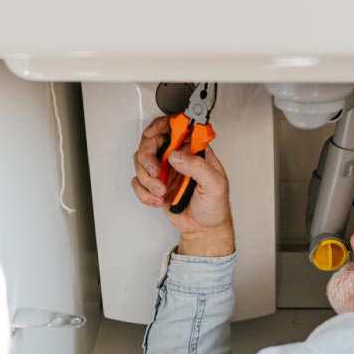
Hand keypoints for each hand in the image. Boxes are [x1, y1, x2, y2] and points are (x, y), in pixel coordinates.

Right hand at [131, 115, 234, 256]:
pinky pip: (138, 181)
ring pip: (141, 161)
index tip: (152, 132)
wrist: (203, 229)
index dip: (161, 125)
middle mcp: (178, 157)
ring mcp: (165, 170)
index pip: (177, 127)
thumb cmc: (214, 207)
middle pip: (152, 142)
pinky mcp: (155, 184)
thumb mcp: (215, 185)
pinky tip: (157, 199)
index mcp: (195, 151)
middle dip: (148, 157)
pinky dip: (144, 192)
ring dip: (148, 179)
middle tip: (155, 172)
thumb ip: (198, 167)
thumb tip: (176, 155)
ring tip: (162, 192)